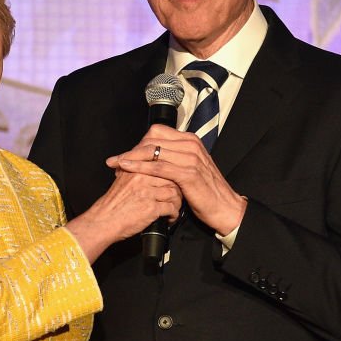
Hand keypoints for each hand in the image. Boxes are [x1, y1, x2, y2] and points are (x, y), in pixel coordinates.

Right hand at [66, 168, 180, 264]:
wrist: (103, 221)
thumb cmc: (112, 204)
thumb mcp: (121, 180)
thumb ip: (132, 171)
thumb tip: (144, 167)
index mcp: (135, 169)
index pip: (161, 165)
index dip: (170, 174)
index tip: (173, 181)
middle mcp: (142, 179)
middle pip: (171, 178)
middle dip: (177, 189)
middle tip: (177, 196)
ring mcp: (147, 193)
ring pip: (174, 193)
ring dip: (177, 203)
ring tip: (174, 207)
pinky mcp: (151, 208)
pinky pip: (171, 208)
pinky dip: (173, 214)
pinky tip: (169, 217)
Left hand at [106, 124, 246, 235]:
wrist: (224, 208)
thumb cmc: (204, 192)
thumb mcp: (188, 170)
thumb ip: (174, 159)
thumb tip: (152, 157)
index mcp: (190, 141)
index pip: (157, 132)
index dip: (139, 142)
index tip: (125, 155)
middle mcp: (191, 145)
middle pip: (152, 140)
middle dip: (131, 150)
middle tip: (115, 160)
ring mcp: (191, 158)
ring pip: (153, 151)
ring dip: (131, 157)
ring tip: (116, 164)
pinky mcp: (188, 173)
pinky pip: (159, 166)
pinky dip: (140, 167)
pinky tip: (127, 169)